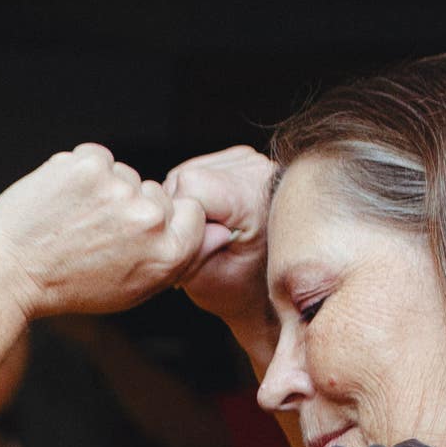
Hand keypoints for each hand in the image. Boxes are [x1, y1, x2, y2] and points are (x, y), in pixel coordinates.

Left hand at [0, 144, 225, 320]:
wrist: (7, 273)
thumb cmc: (65, 286)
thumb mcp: (132, 288)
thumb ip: (179, 258)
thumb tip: (219, 232)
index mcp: (168, 253)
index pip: (191, 212)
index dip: (161, 222)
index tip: (130, 235)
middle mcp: (149, 219)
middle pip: (156, 192)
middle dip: (129, 207)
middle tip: (91, 235)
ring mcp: (118, 188)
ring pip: (125, 174)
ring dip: (102, 190)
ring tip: (71, 222)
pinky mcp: (88, 165)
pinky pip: (97, 157)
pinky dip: (78, 173)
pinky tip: (60, 202)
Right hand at [164, 145, 277, 328]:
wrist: (271, 284)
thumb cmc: (240, 287)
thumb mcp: (206, 279)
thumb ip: (187, 247)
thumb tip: (174, 213)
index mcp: (254, 199)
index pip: (190, 183)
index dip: (179, 214)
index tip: (189, 242)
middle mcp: (260, 171)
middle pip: (188, 175)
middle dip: (182, 209)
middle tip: (198, 241)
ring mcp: (254, 161)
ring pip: (189, 171)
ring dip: (187, 202)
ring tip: (208, 231)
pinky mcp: (244, 159)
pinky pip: (198, 169)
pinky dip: (196, 195)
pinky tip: (213, 217)